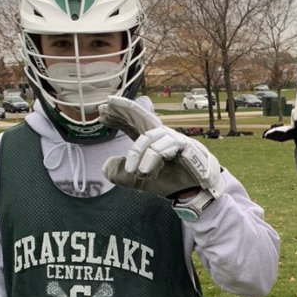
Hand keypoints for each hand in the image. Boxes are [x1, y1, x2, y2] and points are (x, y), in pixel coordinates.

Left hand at [99, 96, 224, 212]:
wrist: (196, 192)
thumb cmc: (171, 181)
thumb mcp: (139, 181)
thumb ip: (120, 174)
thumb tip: (106, 164)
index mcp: (150, 141)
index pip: (131, 124)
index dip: (117, 117)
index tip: (101, 113)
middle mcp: (161, 136)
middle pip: (141, 116)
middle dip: (124, 109)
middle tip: (107, 104)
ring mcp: (173, 138)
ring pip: (149, 137)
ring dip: (137, 153)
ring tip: (131, 171)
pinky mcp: (184, 145)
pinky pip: (163, 148)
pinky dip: (151, 159)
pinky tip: (144, 171)